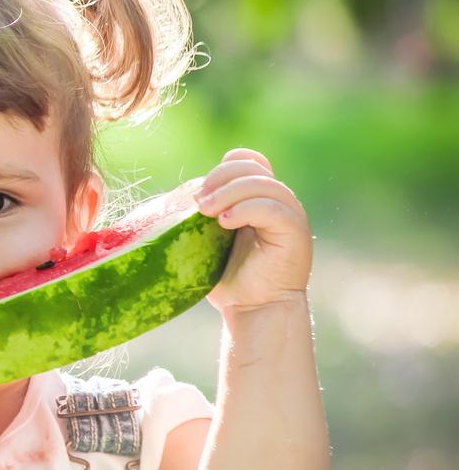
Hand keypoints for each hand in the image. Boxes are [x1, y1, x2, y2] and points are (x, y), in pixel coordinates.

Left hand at [196, 148, 312, 312]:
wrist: (253, 310)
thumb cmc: (230, 278)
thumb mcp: (210, 239)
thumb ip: (203, 214)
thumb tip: (174, 197)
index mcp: (260, 197)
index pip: (247, 160)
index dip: (223, 168)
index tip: (200, 192)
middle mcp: (279, 201)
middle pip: (252, 167)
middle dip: (220, 179)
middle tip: (200, 203)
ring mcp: (291, 215)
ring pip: (263, 184)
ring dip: (229, 194)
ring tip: (208, 213)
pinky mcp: (295, 232)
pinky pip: (272, 208)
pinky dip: (244, 210)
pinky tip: (225, 223)